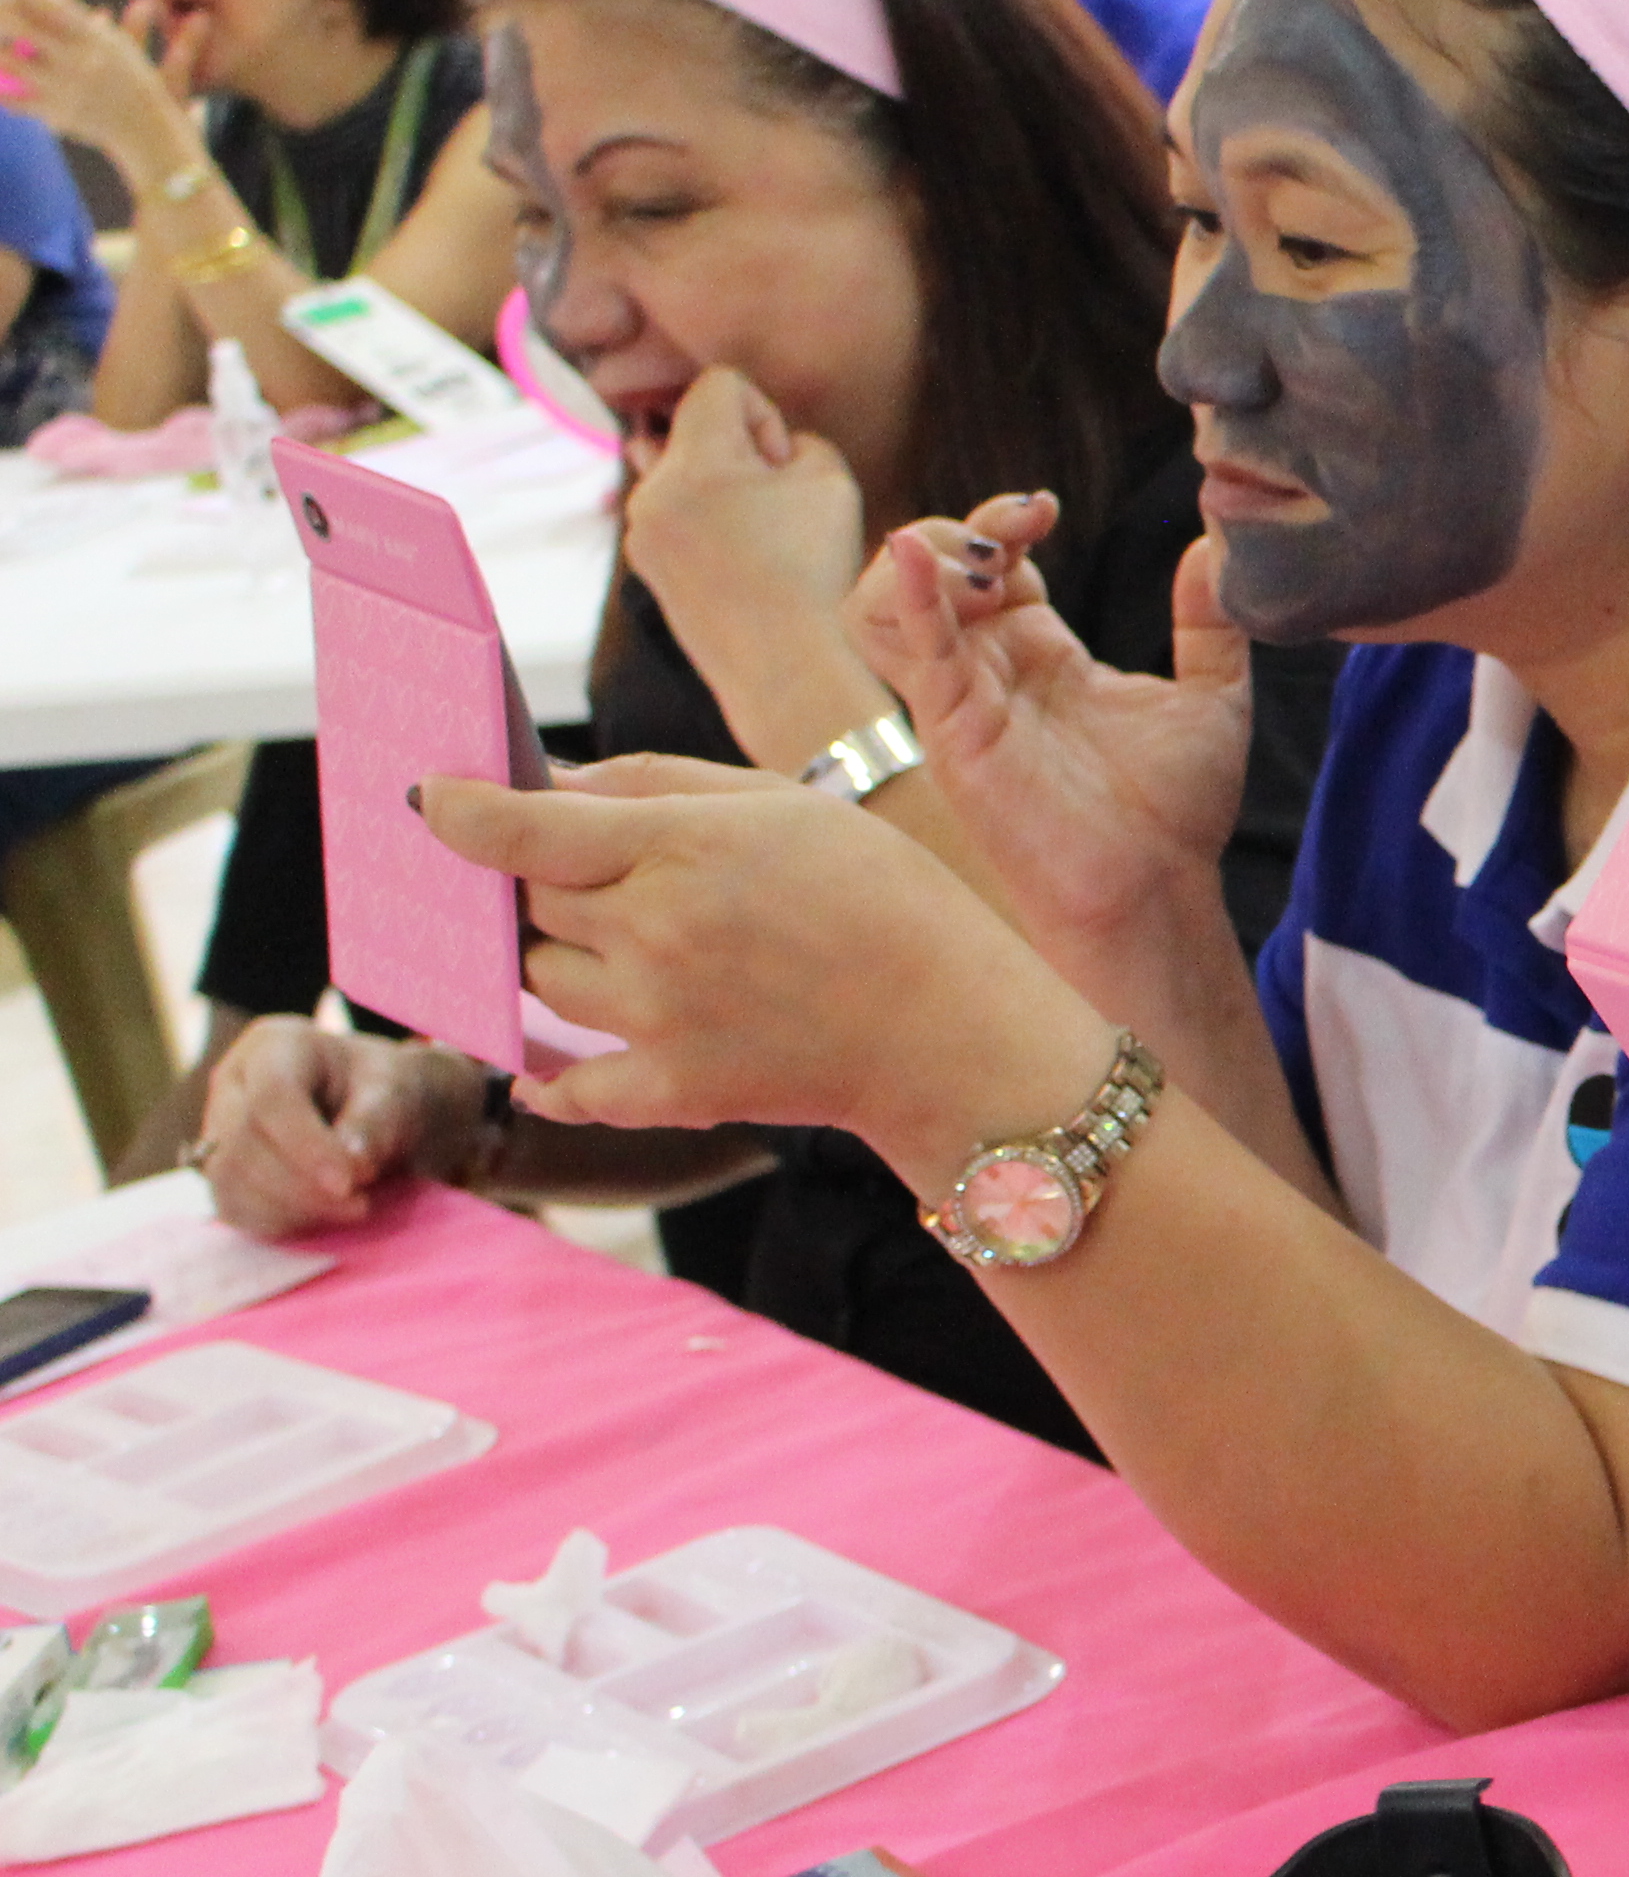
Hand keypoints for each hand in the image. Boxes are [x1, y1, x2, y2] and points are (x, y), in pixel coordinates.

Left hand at [0, 0, 197, 179]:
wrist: (149, 133)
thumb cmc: (138, 86)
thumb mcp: (123, 49)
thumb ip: (94, 25)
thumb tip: (71, 2)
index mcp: (93, 37)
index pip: (45, 2)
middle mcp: (76, 57)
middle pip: (18, 23)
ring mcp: (63, 85)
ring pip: (7, 60)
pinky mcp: (54, 112)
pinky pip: (12, 99)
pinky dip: (0, 91)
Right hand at [191, 1020, 485, 1233]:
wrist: (381, 1113)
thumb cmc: (389, 1091)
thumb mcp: (398, 1092)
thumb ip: (376, 1122)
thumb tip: (353, 1164)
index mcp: (276, 1045)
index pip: (272, 1096)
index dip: (306, 1144)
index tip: (352, 1181)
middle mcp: (234, 1083)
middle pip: (243, 1141)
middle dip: (301, 1184)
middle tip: (362, 1204)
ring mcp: (219, 1128)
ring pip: (228, 1178)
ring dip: (290, 1208)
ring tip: (352, 1210)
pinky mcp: (224, 1172)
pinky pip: (233, 1206)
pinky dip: (278, 1221)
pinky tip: (324, 1218)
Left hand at [419, 755, 1104, 1172]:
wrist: (956, 1027)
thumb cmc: (881, 897)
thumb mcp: (779, 802)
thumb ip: (649, 784)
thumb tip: (538, 786)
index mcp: (683, 848)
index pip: (517, 829)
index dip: (454, 811)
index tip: (426, 800)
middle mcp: (655, 934)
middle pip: (527, 902)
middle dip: (536, 882)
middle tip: (563, 871)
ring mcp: (658, 1019)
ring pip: (541, 979)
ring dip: (559, 958)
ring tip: (620, 948)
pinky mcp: (671, 1092)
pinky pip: (564, 1085)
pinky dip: (544, 1073)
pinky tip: (536, 1061)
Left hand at [615, 368, 871, 680]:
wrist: (787, 669)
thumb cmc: (816, 570)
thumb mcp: (831, 480)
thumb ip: (796, 440)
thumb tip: (759, 452)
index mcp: (693, 461)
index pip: (718, 384)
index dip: (765, 414)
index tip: (784, 469)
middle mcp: (650, 490)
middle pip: (696, 428)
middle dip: (742, 454)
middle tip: (780, 508)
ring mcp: (641, 533)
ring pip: (685, 474)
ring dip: (725, 491)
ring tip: (765, 542)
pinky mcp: (647, 568)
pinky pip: (677, 518)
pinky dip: (710, 526)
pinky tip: (745, 566)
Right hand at [849, 512, 1253, 967]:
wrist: (1158, 889)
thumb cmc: (1174, 813)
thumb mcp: (1209, 697)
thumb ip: (1207, 623)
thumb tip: (1210, 546)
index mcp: (1039, 654)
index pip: (992, 561)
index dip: (1006, 520)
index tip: (1048, 506)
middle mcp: (988, 671)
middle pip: (931, 570)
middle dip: (965, 528)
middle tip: (1025, 524)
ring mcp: (960, 701)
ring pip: (885, 606)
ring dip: (927, 563)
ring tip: (988, 563)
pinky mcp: (951, 732)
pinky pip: (909, 653)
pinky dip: (903, 596)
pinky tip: (911, 552)